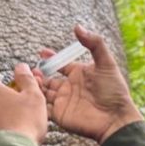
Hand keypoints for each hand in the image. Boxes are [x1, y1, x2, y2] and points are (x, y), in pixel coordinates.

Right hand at [37, 25, 143, 144]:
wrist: (115, 119)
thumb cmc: (114, 91)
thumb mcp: (106, 63)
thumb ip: (94, 43)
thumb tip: (77, 26)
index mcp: (79, 74)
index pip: (60, 64)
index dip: (51, 58)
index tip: (42, 52)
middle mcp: (69, 88)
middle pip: (48, 79)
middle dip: (38, 74)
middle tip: (33, 70)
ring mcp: (63, 102)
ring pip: (43, 92)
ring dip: (35, 86)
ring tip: (29, 80)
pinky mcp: (60, 115)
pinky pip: (44, 108)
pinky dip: (36, 102)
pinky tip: (30, 95)